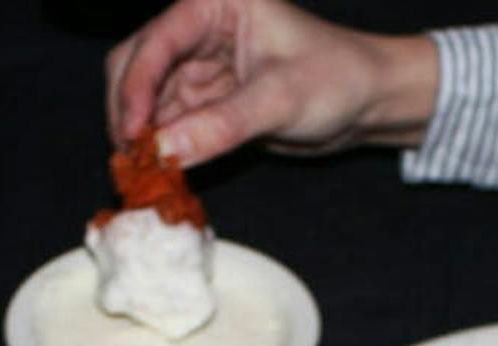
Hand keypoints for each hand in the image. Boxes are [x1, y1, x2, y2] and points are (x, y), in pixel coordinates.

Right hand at [104, 0, 437, 167]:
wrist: (368, 102)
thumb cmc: (338, 79)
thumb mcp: (280, 100)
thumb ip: (222, 125)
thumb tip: (164, 152)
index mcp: (213, 5)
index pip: (155, 42)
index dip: (136, 89)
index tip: (133, 135)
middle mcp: (198, 29)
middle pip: (135, 67)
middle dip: (130, 114)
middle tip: (133, 161)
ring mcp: (198, 66)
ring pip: (147, 101)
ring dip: (143, 138)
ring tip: (146, 177)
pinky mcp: (206, 100)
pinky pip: (169, 124)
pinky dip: (163, 149)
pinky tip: (163, 175)